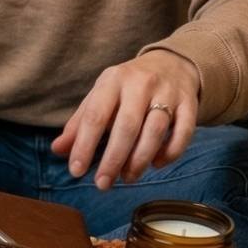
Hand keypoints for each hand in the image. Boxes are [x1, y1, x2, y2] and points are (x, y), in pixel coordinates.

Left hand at [49, 49, 199, 190]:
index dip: (84, 145)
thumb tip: (58, 150)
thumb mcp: (102, 96)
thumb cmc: (128, 87)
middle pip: (127, 126)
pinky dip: (170, 152)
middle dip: (113, 159)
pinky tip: (157, 164)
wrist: (172, 64)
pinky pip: (184, 132)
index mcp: (113, 80)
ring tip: (128, 177)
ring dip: (140, 160)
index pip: (96, 115)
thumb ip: (80, 123)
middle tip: (102, 184)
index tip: (75, 171)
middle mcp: (141, 83)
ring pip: (155, 131)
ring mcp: (168, 93)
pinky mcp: (190, 104)